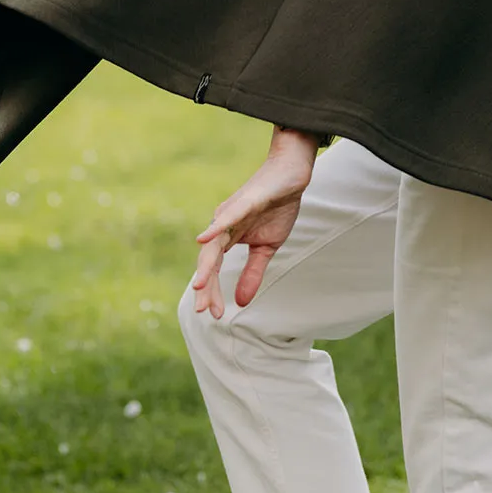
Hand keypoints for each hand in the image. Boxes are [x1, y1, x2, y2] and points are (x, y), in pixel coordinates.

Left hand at [191, 129, 318, 319]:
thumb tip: (242, 302)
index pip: (216, 270)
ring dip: (207, 266)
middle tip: (202, 310)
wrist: (291, 177)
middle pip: (209, 261)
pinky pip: (227, 217)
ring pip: (214, 243)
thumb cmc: (277, 208)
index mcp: (228, 238)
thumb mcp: (267, 248)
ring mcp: (231, 214)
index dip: (214, 292)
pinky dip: (215, 228)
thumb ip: (253, 273)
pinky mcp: (244, 202)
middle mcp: (223, 226)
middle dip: (206, 286)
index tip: (216, 315)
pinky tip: (203, 239)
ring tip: (200, 287)